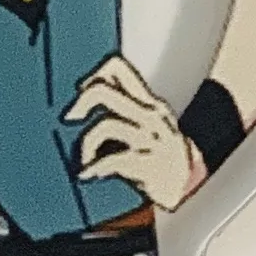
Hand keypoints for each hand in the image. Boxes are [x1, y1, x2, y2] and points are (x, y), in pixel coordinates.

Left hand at [68, 53, 205, 211]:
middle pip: (104, 92)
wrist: (185, 186)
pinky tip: (89, 174)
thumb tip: (84, 91)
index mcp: (147, 102)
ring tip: (84, 160)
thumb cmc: (156, 154)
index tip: (80, 91)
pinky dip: (97, 167)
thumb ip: (122, 107)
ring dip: (86, 145)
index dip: (93, 75)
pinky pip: (117, 159)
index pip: (117, 68)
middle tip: (69, 118)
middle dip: (82, 102)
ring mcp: (152, 139)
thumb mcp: (145, 124)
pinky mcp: (152, 164)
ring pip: (107, 125)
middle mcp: (151, 115)